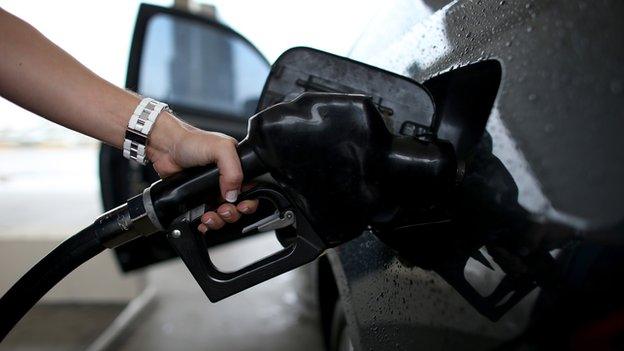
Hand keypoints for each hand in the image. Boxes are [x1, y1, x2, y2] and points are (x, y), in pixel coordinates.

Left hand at [147, 112, 257, 233]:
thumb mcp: (221, 148)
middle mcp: (225, 180)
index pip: (250, 190)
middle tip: (223, 210)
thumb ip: (233, 170)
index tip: (241, 206)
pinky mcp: (197, 199)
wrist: (166, 146)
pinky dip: (206, 224)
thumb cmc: (191, 141)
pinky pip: (206, 217)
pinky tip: (202, 221)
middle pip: (237, 207)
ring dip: (218, 220)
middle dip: (232, 213)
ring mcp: (211, 191)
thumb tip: (234, 194)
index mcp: (236, 167)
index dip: (248, 202)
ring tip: (209, 216)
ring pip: (222, 215)